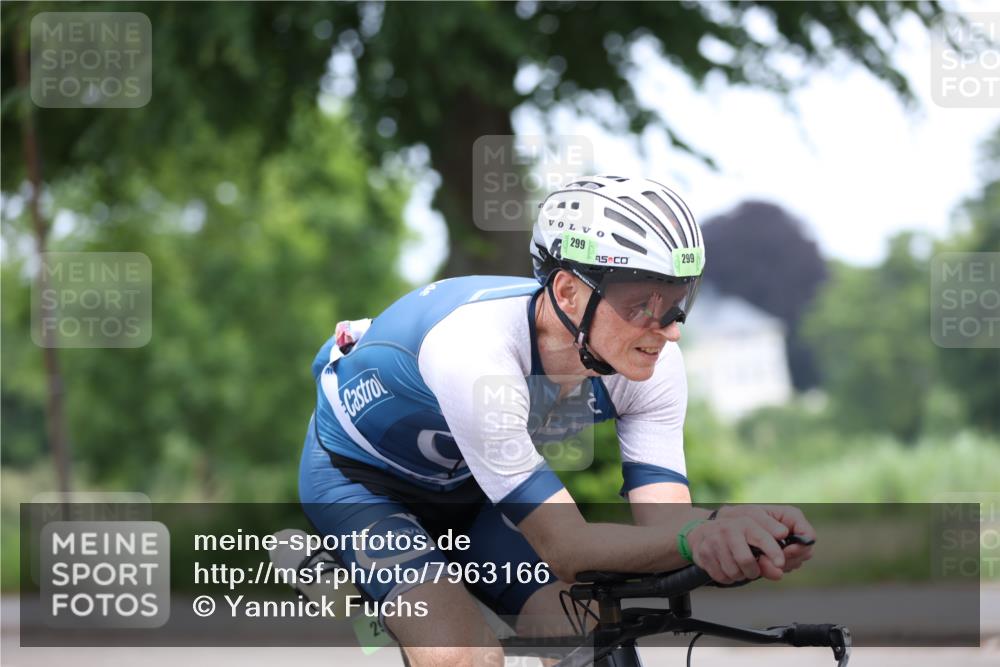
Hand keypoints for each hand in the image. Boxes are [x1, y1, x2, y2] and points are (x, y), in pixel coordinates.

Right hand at [686, 505, 814, 583]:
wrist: (704, 532)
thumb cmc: (737, 537)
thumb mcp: (756, 538)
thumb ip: (771, 556)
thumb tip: (778, 574)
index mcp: (746, 523)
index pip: (761, 537)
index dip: (773, 551)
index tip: (780, 564)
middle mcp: (729, 529)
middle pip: (745, 560)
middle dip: (753, 571)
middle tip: (754, 571)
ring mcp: (714, 540)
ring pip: (733, 571)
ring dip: (740, 575)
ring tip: (739, 568)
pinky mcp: (703, 552)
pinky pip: (721, 576)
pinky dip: (727, 578)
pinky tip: (727, 568)